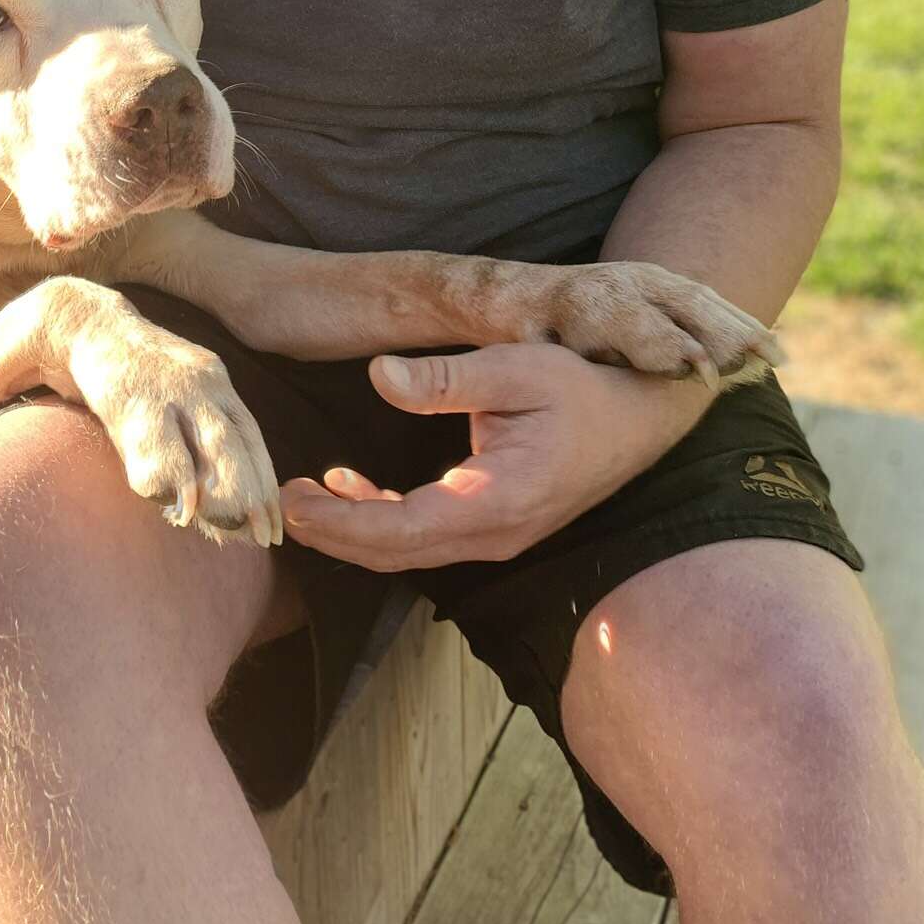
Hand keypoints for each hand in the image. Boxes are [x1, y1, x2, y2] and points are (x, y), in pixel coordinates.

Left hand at [280, 343, 713, 571]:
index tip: (294, 501)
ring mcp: (497, 536)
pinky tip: (351, 488)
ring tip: (304, 495)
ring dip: (353, 529)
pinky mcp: (496, 524)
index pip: (400, 529)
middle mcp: (493, 533)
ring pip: (408, 551)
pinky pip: (428, 537)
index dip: (340, 521)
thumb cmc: (583, 387)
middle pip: (395, 553)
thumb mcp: (515, 369)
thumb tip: (380, 377)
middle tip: (280, 501)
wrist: (644, 416)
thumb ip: (446, 379)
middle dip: (333, 533)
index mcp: (495, 500)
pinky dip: (383, 520)